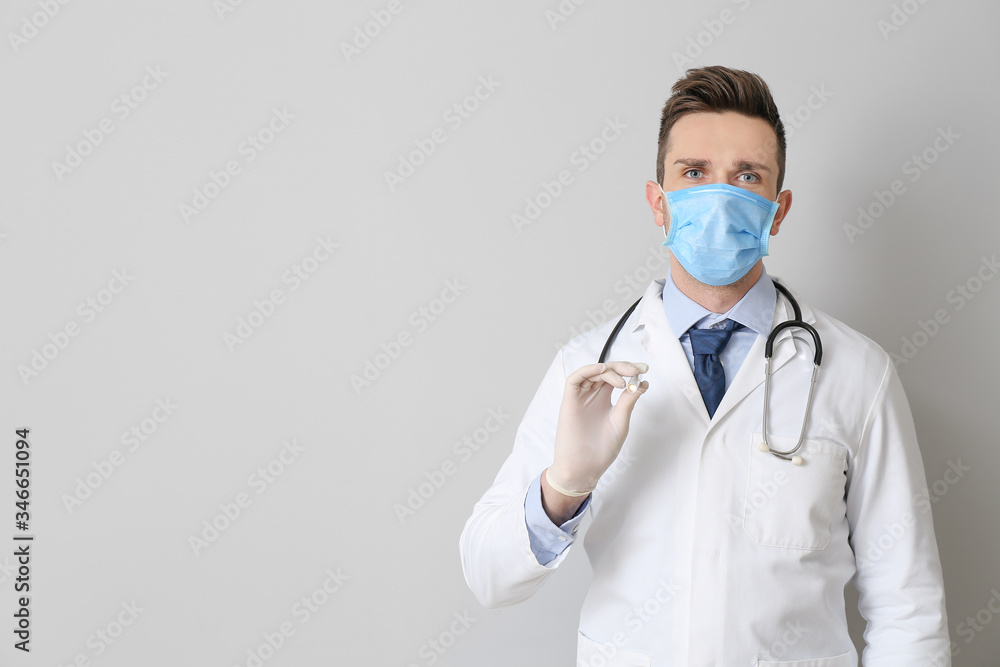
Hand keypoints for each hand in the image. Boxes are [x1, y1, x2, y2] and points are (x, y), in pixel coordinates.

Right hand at [547, 361, 648, 495]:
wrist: (585, 468)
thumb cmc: (602, 449)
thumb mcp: (621, 421)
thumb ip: (628, 401)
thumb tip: (642, 383)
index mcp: (605, 401)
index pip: (617, 378)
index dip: (630, 371)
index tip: (645, 370)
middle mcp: (592, 396)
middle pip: (606, 372)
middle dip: (623, 367)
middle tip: (638, 369)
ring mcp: (581, 397)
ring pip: (592, 372)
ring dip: (609, 370)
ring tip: (623, 381)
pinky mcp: (569, 401)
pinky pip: (575, 379)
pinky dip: (588, 370)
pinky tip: (603, 372)